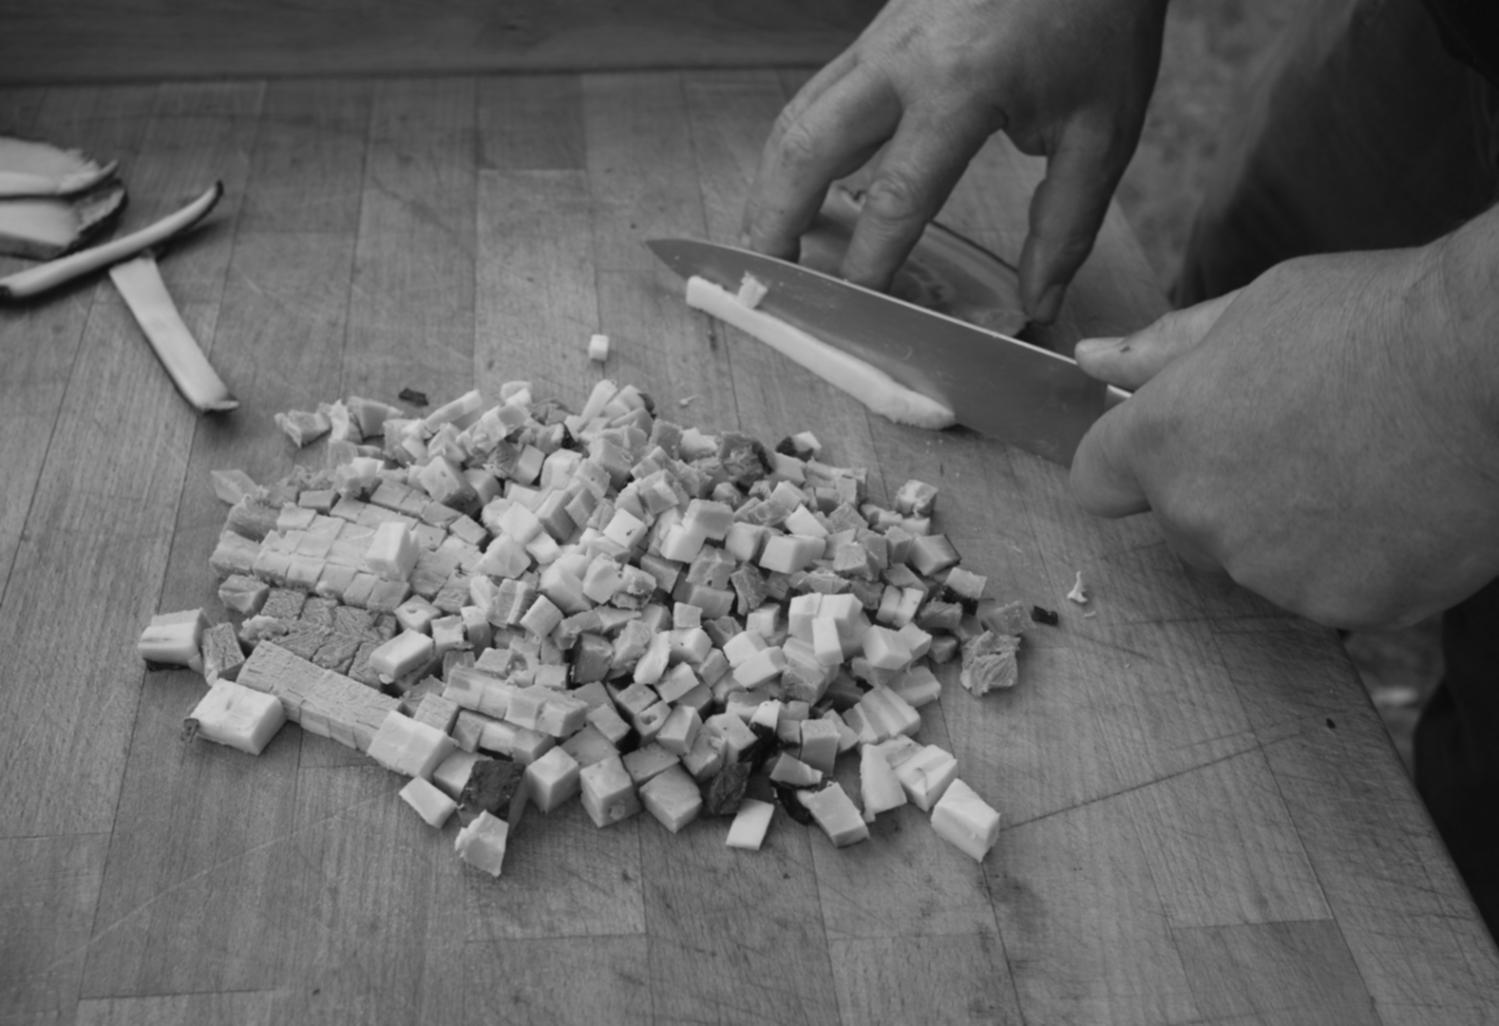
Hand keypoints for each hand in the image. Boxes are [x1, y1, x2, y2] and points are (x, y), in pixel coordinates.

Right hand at [741, 0, 1167, 322]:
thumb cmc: (1101, 17)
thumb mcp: (1103, 127)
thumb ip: (1065, 223)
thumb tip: (1038, 299)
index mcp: (960, 87)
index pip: (895, 198)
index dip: (869, 266)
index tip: (858, 314)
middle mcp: (902, 59)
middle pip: (806, 148)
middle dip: (776, 220)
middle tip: (760, 278)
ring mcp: (881, 37)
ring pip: (798, 115)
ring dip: (773, 183)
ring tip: (766, 241)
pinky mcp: (879, 29)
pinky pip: (820, 93)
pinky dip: (797, 146)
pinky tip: (801, 185)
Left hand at [1069, 247, 1498, 628]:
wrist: (1496, 370)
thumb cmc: (1380, 321)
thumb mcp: (1255, 308)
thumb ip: (1164, 350)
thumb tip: (1091, 359)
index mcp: (1164, 441)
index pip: (1096, 481)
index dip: (1127, 462)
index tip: (1168, 446)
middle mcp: (1201, 518)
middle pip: (1181, 525)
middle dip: (1220, 491)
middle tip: (1301, 434)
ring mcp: (1272, 572)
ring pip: (1259, 562)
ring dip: (1293, 528)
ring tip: (1365, 461)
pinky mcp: (1346, 606)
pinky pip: (1333, 588)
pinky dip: (1361, 559)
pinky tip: (1402, 502)